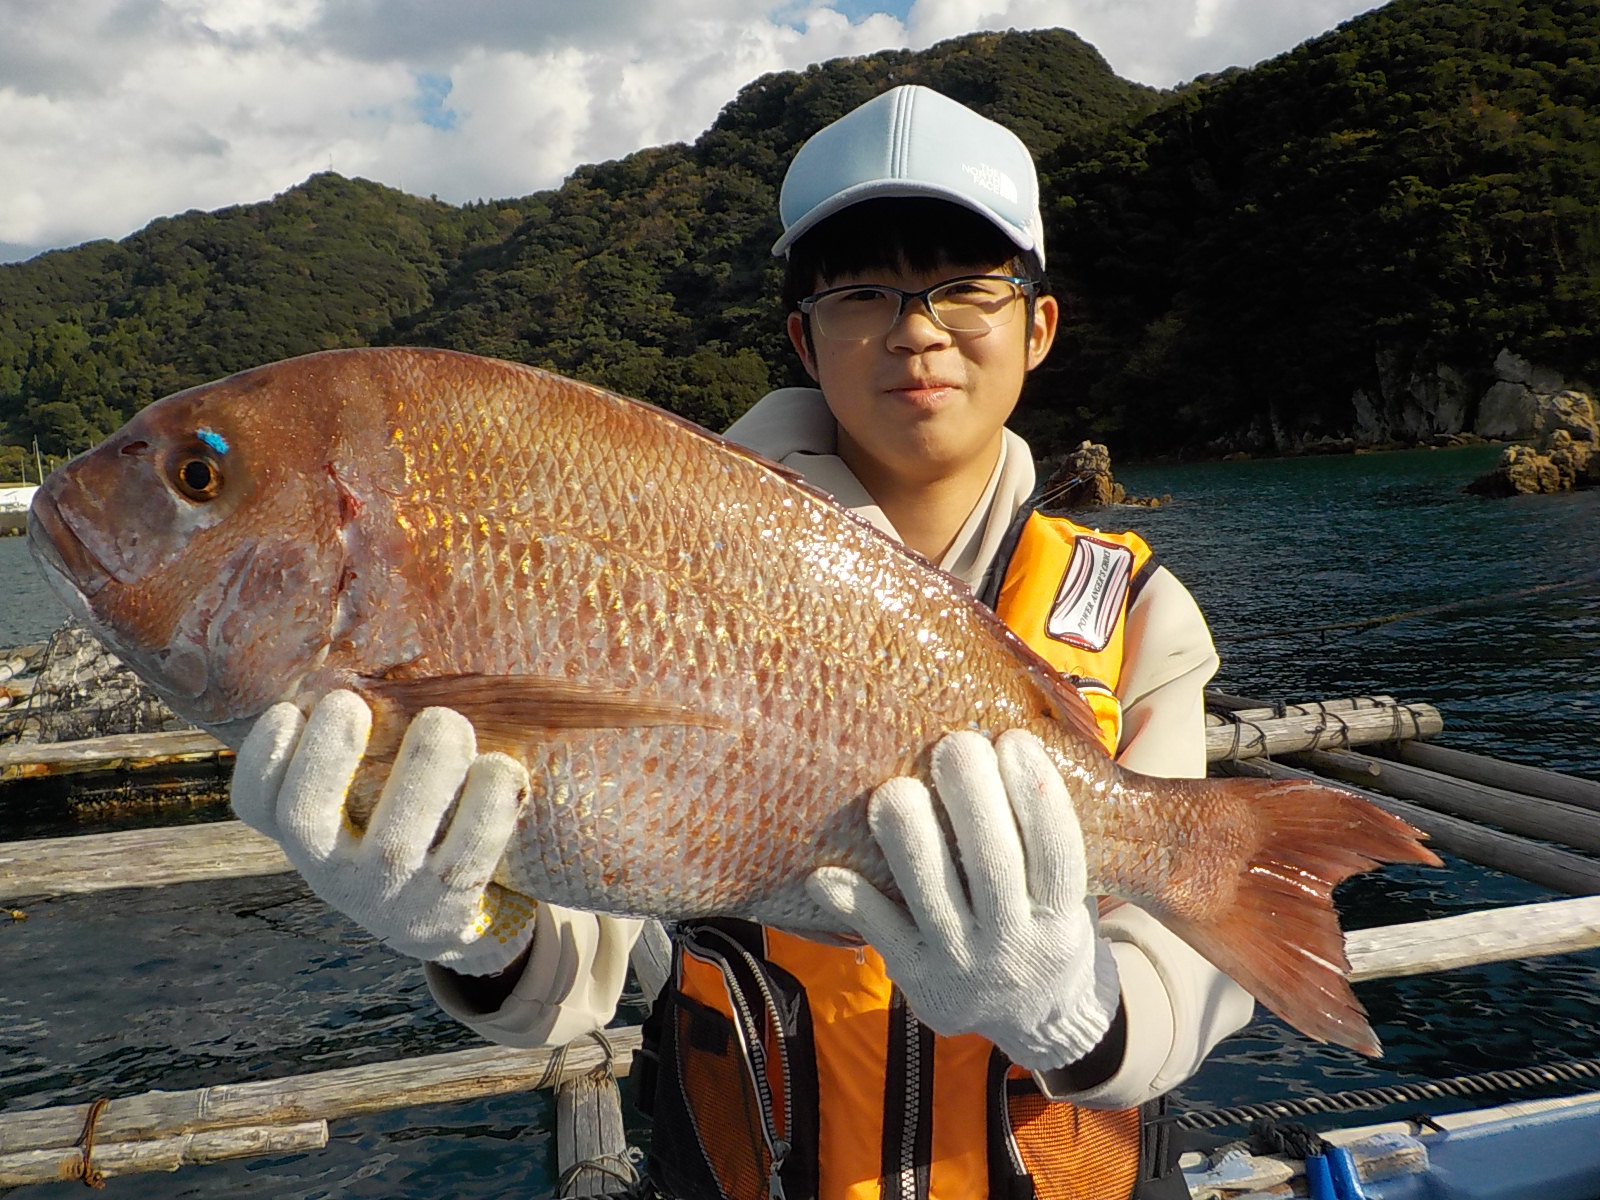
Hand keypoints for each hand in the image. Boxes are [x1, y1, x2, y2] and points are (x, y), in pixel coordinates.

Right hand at [230, 690, 536, 975]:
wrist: (457, 916)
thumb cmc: (411, 826)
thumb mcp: (368, 798)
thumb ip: (364, 744)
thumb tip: (371, 644)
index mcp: (309, 837)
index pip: (259, 804)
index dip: (261, 756)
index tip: (288, 708)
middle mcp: (337, 874)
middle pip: (307, 817)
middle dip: (326, 756)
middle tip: (352, 704)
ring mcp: (392, 897)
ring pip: (397, 839)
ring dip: (423, 769)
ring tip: (445, 720)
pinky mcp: (450, 909)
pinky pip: (470, 855)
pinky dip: (488, 807)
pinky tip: (500, 766)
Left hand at [806, 729, 1119, 1069]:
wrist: (1037, 1021)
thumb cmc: (1044, 923)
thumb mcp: (1070, 892)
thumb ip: (1046, 836)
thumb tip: (1013, 738)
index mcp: (1062, 916)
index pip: (1057, 852)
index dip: (1038, 797)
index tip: (1015, 740)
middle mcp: (1016, 945)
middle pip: (994, 867)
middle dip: (974, 801)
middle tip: (955, 744)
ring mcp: (964, 966)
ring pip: (933, 898)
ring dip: (910, 842)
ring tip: (893, 791)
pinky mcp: (919, 981)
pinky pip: (882, 937)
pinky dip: (854, 904)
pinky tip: (826, 872)